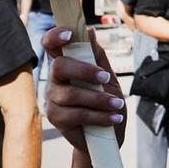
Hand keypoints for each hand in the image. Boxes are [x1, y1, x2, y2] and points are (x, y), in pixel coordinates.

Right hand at [40, 25, 124, 149]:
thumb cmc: (106, 102)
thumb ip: (98, 57)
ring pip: (71, 94)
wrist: (107, 135)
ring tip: (118, 105)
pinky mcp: (56, 118)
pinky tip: (113, 117)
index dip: (55, 36)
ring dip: (99, 99)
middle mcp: (55, 80)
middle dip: (85, 71)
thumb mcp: (107, 78)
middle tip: (106, 78)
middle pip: (59, 66)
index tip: (70, 35)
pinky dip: (99, 115)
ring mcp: (53, 99)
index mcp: (66, 65)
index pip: (50, 45)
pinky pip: (76, 114)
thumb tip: (90, 32)